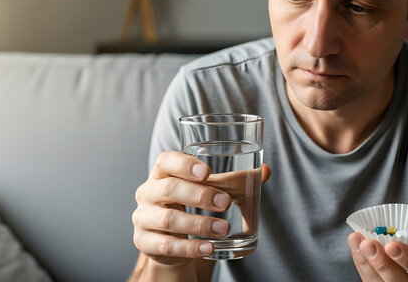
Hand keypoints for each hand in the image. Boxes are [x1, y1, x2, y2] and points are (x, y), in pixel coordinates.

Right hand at [132, 151, 270, 265]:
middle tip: (226, 203)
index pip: (166, 161)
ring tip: (223, 228)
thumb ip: (234, 180)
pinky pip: (166, 245)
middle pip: (169, 189)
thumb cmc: (188, 205)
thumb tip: (265, 170)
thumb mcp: (206, 190)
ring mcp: (143, 218)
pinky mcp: (144, 242)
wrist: (168, 240)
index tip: (207, 171)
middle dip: (200, 195)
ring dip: (199, 224)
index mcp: (162, 172)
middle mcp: (148, 192)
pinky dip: (190, 247)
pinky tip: (208, 247)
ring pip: (169, 219)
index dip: (184, 164)